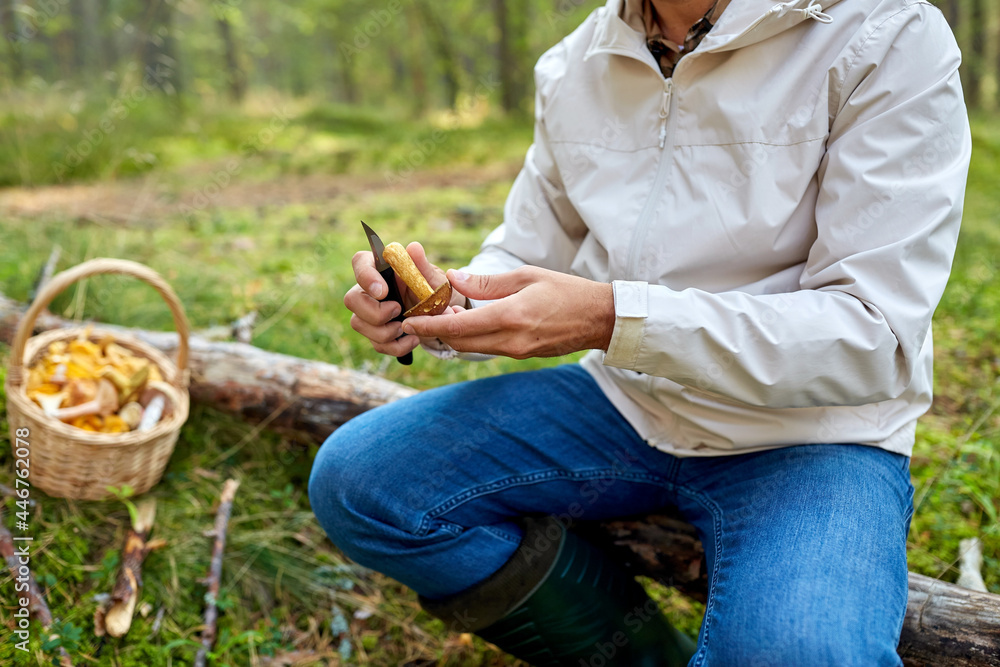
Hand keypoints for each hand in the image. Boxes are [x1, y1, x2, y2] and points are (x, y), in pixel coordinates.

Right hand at [345, 242, 465, 356]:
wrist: (441, 314)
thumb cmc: (433, 289)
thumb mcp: (434, 279)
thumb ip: (423, 266)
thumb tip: (413, 247)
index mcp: (381, 267)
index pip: (360, 262)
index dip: (365, 277)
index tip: (383, 291)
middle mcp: (369, 288)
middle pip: (351, 299)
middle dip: (374, 312)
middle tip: (398, 311)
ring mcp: (368, 311)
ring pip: (358, 324)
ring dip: (385, 332)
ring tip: (409, 328)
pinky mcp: (375, 332)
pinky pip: (375, 343)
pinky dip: (395, 346)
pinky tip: (413, 340)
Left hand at [401, 266, 614, 358]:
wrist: (600, 319)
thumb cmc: (568, 291)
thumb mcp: (527, 276)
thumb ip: (488, 282)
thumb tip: (455, 279)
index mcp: (510, 317)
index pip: (459, 326)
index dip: (430, 325)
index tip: (409, 320)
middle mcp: (511, 340)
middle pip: (459, 342)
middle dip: (436, 331)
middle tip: (421, 314)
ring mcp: (516, 351)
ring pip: (471, 347)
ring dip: (453, 334)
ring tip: (443, 314)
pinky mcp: (521, 355)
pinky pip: (488, 347)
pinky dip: (472, 336)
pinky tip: (469, 320)